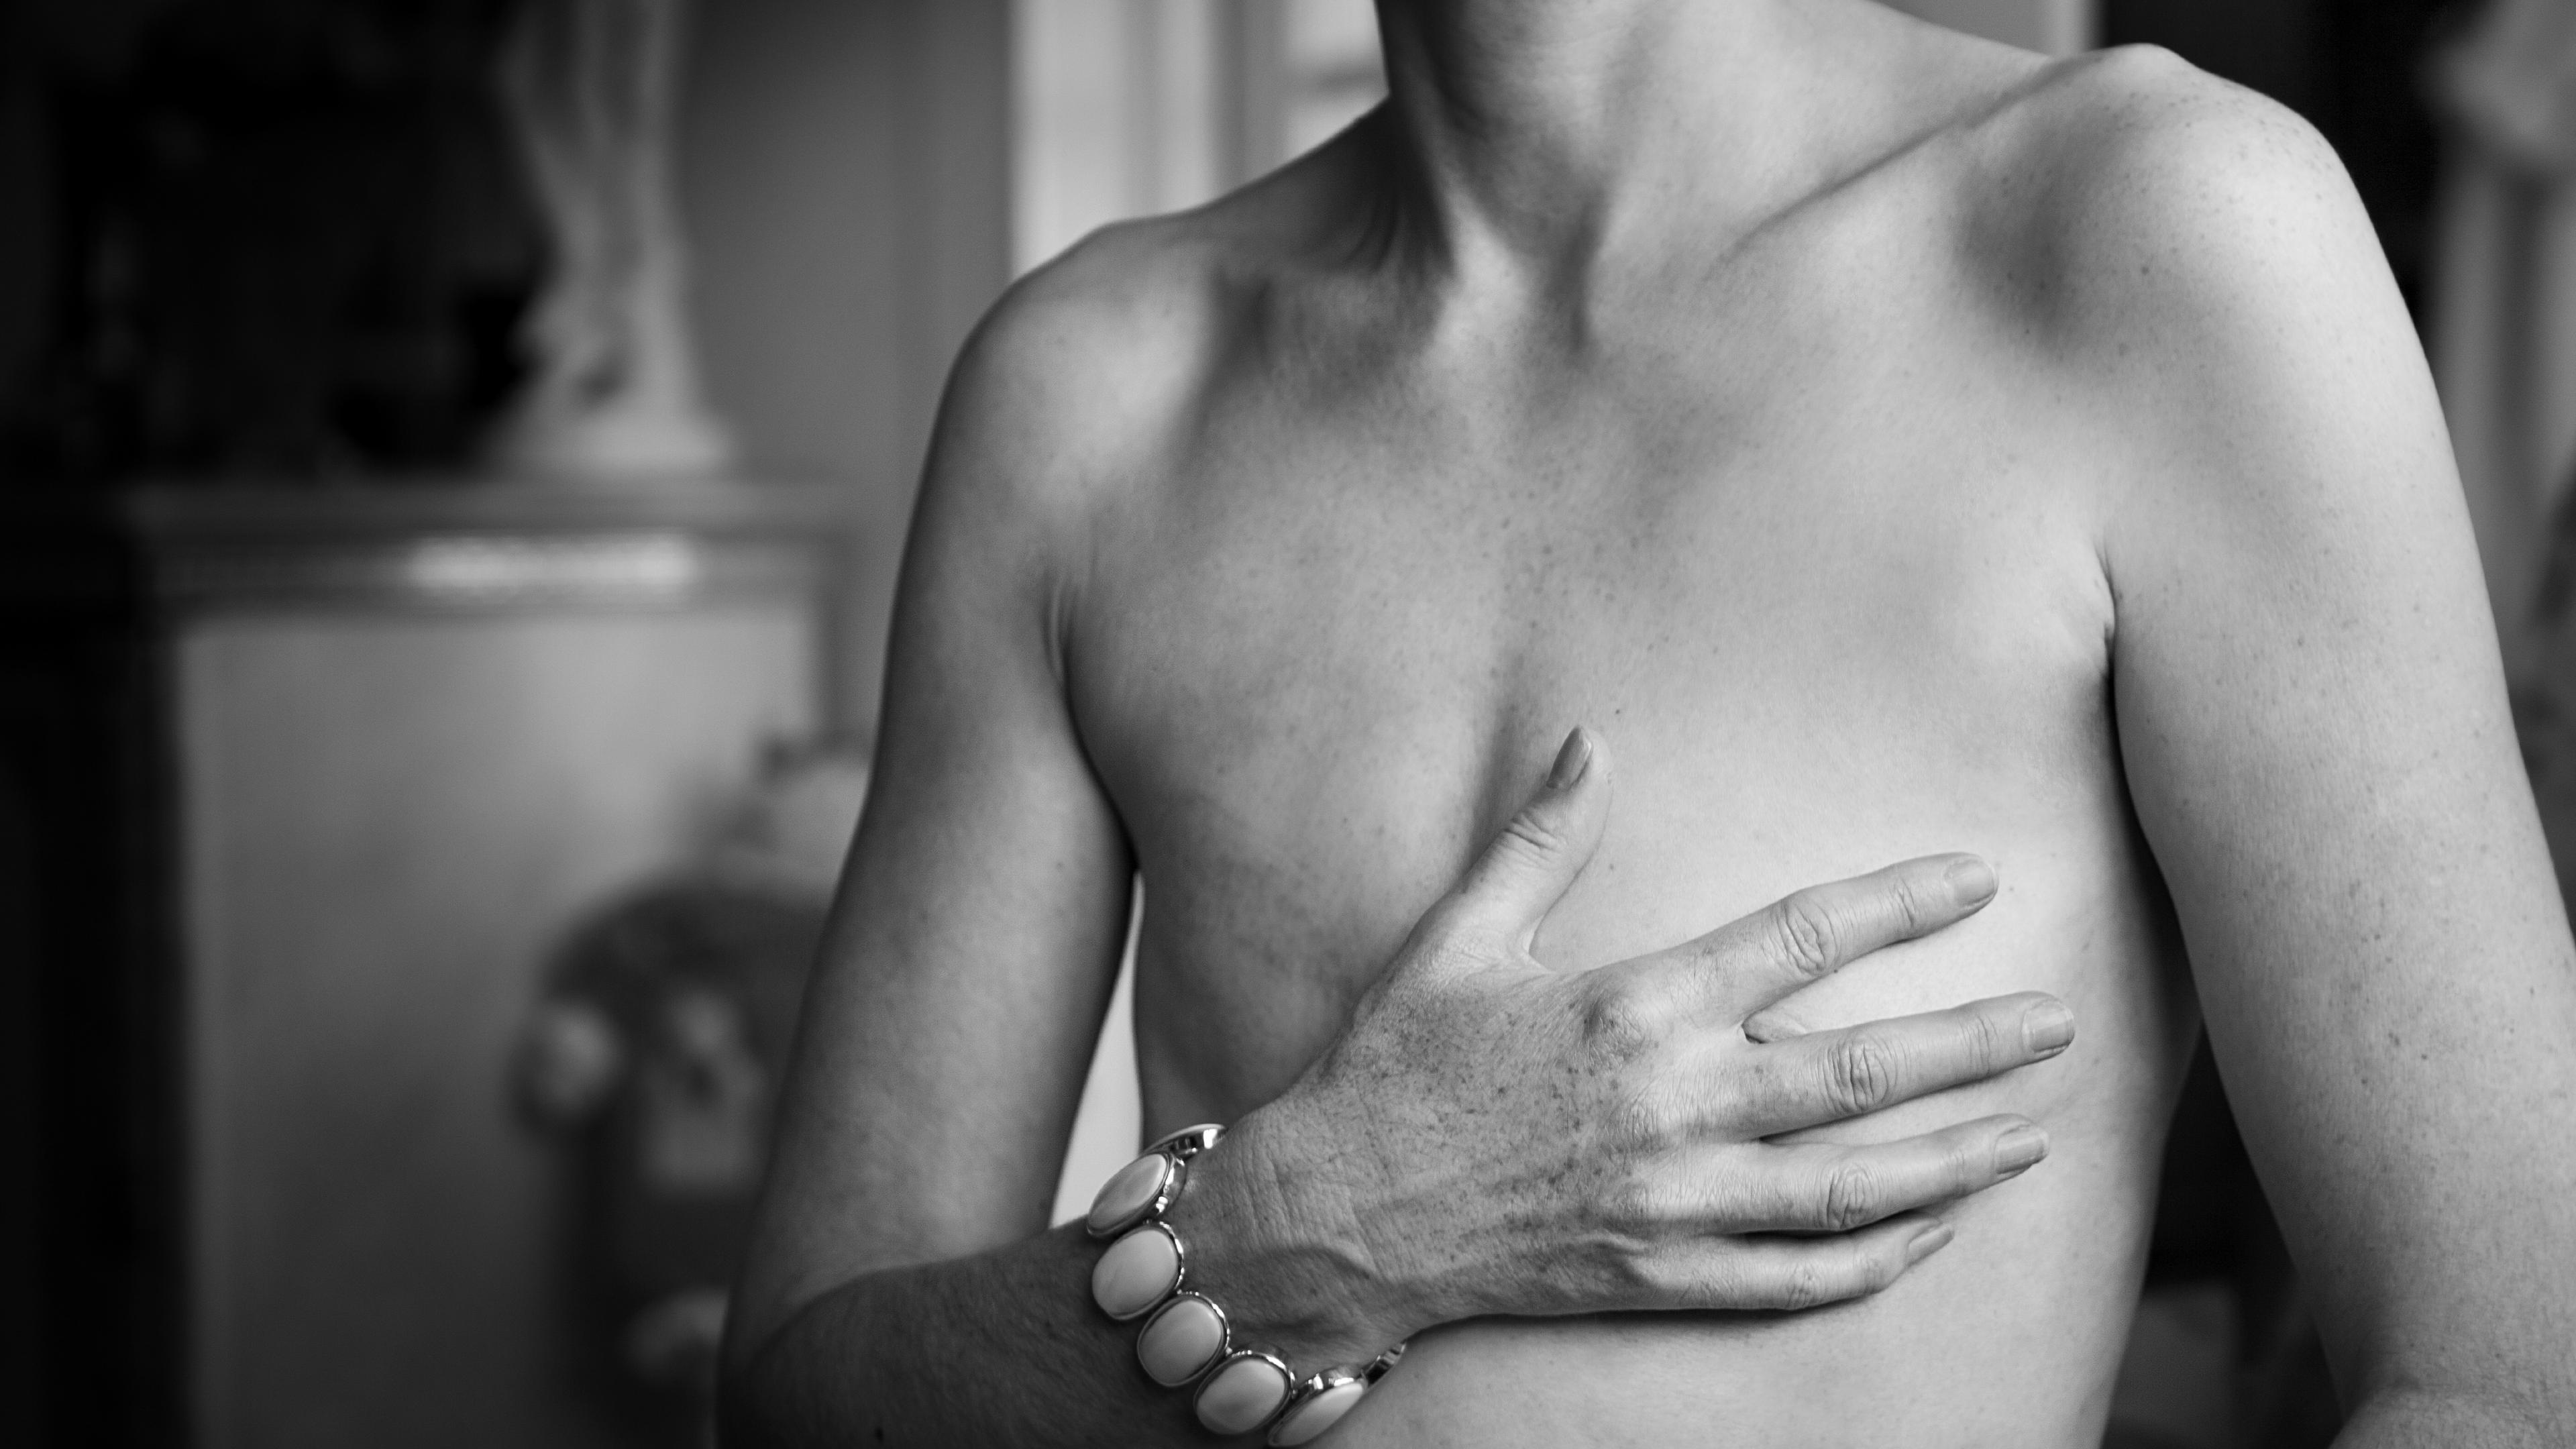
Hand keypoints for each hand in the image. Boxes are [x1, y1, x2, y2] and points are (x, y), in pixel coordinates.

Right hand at [1205, 728, 2070, 1356]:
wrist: (1336, 1213)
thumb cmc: (1397, 1067)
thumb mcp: (1460, 937)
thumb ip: (1541, 838)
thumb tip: (1593, 738)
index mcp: (1630, 1007)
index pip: (1798, 938)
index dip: (1898, 904)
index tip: (1977, 880)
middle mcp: (1670, 1105)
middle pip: (1859, 1071)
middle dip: (1973, 1047)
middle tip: (2060, 1023)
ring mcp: (1673, 1200)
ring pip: (1853, 1186)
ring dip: (1957, 1160)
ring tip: (2039, 1133)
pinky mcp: (1662, 1274)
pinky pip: (1797, 1277)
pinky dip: (1877, 1258)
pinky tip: (1935, 1229)